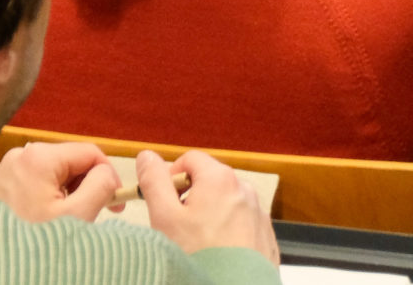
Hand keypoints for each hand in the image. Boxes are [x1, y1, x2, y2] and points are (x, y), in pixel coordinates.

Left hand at [0, 140, 117, 224]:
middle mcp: (18, 155)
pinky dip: (41, 197)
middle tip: (93, 214)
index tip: (115, 203)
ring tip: (64, 220)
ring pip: (48, 173)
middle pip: (68, 162)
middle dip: (84, 185)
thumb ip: (100, 185)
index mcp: (40, 156)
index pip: (89, 153)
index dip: (108, 175)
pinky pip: (28, 183)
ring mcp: (2, 171)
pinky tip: (41, 220)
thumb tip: (106, 172)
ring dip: (63, 192)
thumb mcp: (77, 215)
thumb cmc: (34, 242)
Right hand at [139, 149, 276, 263]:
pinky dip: (228, 233)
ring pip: (226, 204)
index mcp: (220, 178)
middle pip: (209, 181)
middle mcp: (245, 190)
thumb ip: (155, 181)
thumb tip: (147, 156)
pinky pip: (241, 224)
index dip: (172, 177)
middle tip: (179, 228)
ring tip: (199, 245)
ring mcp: (258, 213)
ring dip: (210, 216)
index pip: (190, 159)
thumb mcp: (165, 217)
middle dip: (191, 199)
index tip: (164, 202)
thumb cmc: (199, 256)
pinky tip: (218, 253)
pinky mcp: (265, 236)